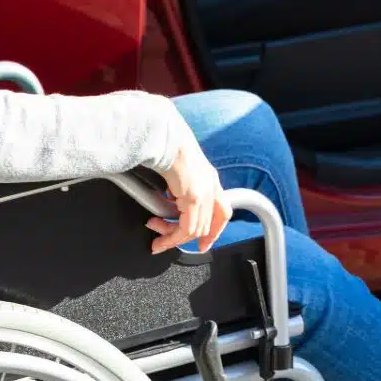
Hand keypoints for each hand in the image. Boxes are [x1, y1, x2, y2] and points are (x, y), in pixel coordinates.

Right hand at [148, 135, 230, 254]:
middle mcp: (211, 186)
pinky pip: (186, 228)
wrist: (165, 136)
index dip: (214, 231)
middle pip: (207, 225)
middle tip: (165, 242)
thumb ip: (179, 186)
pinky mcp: (193, 197)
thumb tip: (167, 200)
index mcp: (210, 178)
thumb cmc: (167, 145)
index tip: (203, 244)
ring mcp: (204, 192)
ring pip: (195, 230)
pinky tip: (159, 235)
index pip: (222, 211)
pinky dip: (172, 237)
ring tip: (157, 240)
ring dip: (173, 239)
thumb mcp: (179, 168)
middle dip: (185, 238)